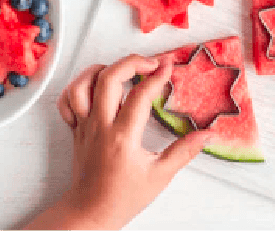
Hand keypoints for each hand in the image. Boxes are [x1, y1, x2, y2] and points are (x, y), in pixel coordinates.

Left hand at [50, 55, 209, 229]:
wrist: (91, 212)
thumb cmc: (123, 197)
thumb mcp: (160, 176)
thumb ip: (185, 151)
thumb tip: (208, 135)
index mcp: (123, 137)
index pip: (140, 95)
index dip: (157, 76)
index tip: (169, 67)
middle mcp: (100, 127)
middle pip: (108, 79)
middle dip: (131, 62)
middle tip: (150, 63)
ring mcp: (84, 126)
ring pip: (82, 85)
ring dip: (101, 69)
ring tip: (121, 69)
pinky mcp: (75, 130)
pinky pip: (67, 101)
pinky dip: (78, 87)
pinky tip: (95, 87)